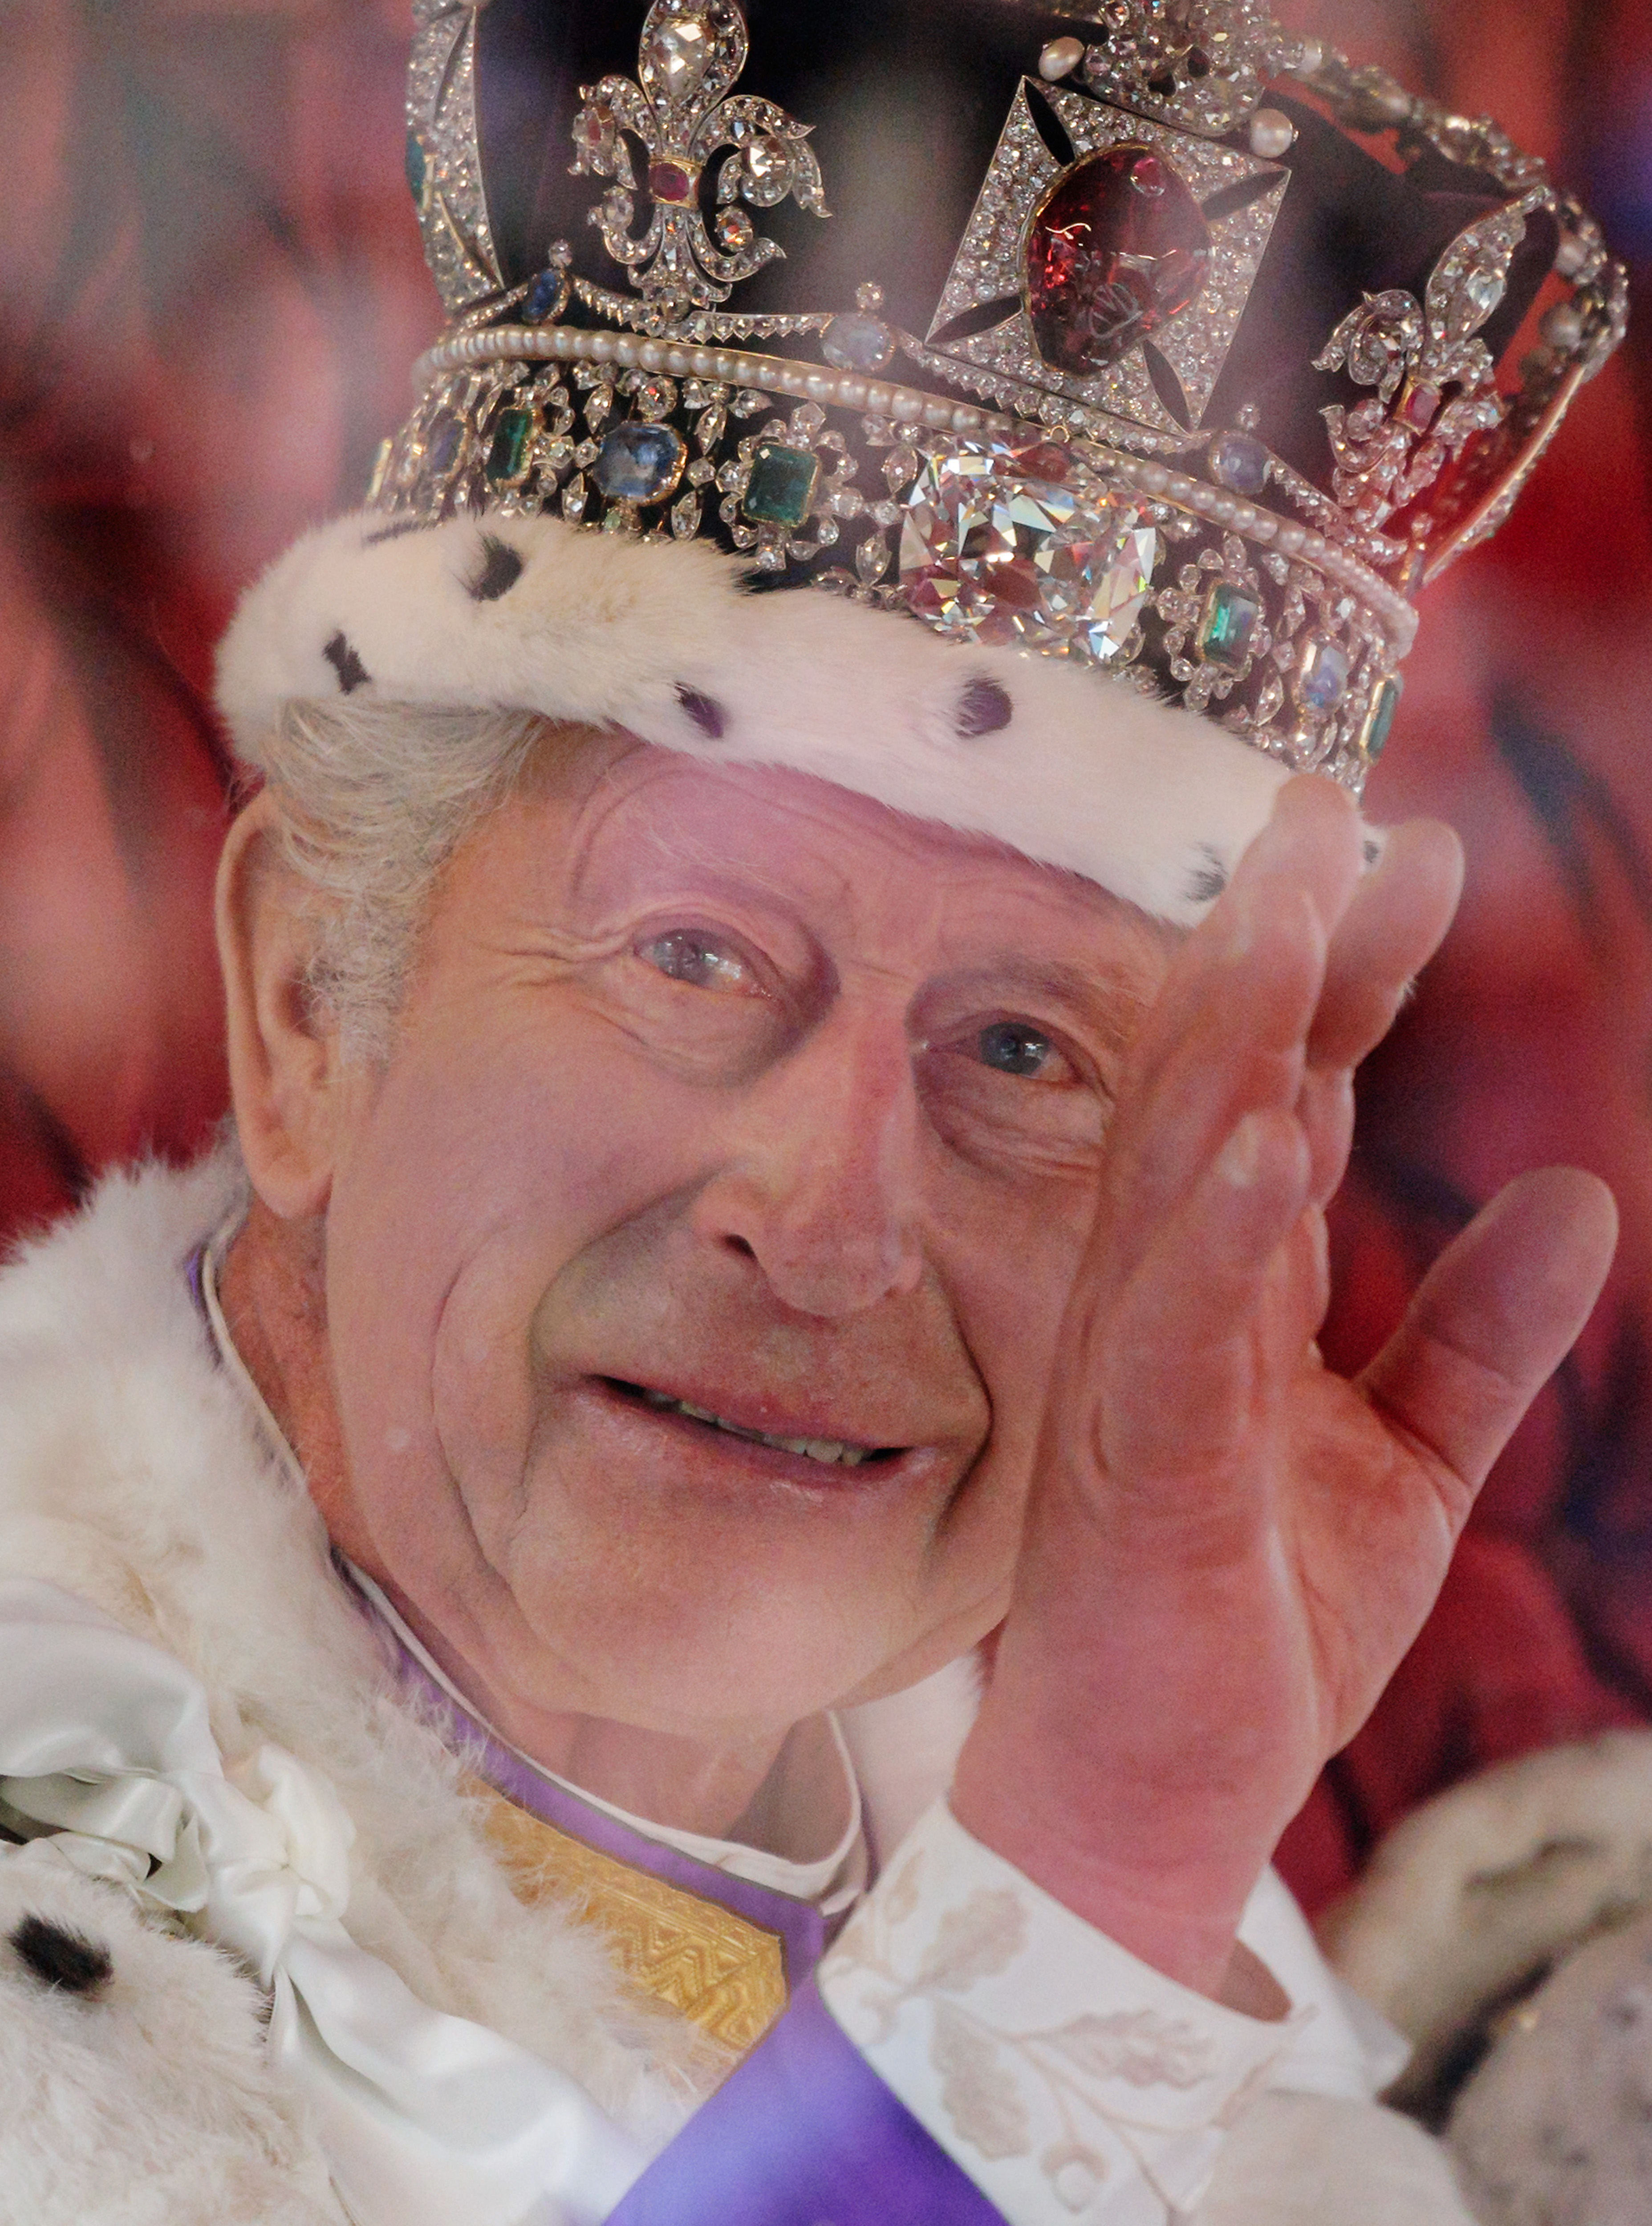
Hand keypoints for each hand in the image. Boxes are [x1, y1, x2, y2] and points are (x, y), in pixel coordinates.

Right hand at [952, 776, 1617, 2003]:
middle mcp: (1168, 1302)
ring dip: (1239, 1036)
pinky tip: (1267, 1133)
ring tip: (1295, 906)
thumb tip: (1575, 1195)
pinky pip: (1178, 1332)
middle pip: (1220, 1088)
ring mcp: (1140, 1374)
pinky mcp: (1139, 1468)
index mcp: (1229, 1291)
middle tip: (1332, 803)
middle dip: (1279, 945)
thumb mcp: (1411, 1461)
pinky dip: (1218, 1230)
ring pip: (1180, 1171)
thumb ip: (1477, 1332)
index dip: (1351, 976)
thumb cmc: (1255, 1617)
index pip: (1286, 1095)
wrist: (1154, 1794)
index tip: (1414, 857)